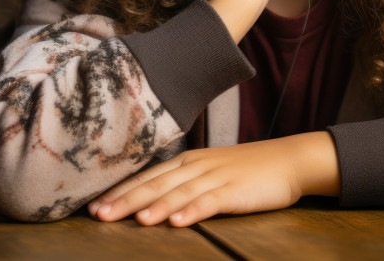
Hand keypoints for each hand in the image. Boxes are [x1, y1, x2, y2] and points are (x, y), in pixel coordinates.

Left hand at [86, 132, 340, 226]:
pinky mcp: (236, 190)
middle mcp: (198, 167)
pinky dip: (194, 212)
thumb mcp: (211, 170)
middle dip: (126, 200)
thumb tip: (151, 198)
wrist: (288, 160)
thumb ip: (183, 182)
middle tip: (100, 215)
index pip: (148, 176)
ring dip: (157, 206)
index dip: (121, 191)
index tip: (94, 206)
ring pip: (181, 192)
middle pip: (157, 184)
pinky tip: (178, 223)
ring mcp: (217, 177)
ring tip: (135, 220)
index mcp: (189, 161)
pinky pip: (212, 201)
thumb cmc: (247, 169)